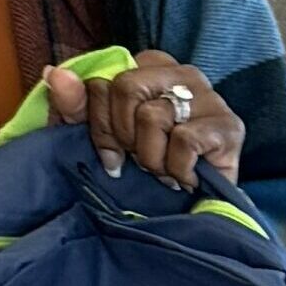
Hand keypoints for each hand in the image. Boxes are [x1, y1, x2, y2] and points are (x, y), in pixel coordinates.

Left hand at [43, 51, 240, 189]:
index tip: (111, 148)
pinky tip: (183, 177)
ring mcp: (211, 98)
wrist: (182, 217)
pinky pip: (184, 141)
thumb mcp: (90, 136)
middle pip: (126, 87)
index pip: (105, 77)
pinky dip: (176, 169)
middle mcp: (183, 73)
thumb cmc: (136, 170)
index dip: (97, 120)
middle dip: (122, 136)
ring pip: (153, 116)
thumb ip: (71, 104)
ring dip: (150, 158)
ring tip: (162, 169)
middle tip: (137, 159)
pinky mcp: (229, 127)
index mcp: (150, 67)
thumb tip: (55, 73)